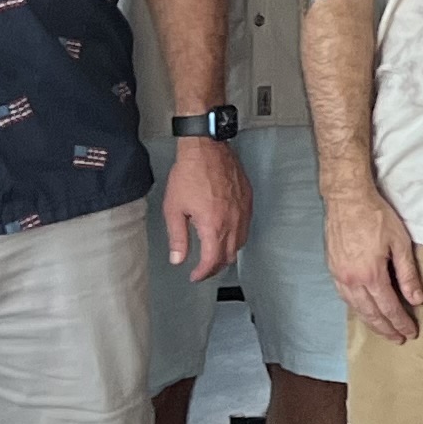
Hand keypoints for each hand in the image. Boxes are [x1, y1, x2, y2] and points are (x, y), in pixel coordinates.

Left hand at [162, 136, 250, 281]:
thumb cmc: (189, 174)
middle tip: (203, 267)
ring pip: (241, 243)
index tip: (195, 276)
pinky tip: (226, 232)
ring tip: (214, 252)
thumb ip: (178, 238)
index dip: (203, 273)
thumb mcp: (174, 209)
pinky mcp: (248, 200)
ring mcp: (243, 211)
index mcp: (213, 226)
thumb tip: (178, 259)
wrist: (207, 148)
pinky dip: (237, 236)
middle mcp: (232, 221)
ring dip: (228, 252)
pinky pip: (246, 226)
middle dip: (215, 266)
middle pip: (229, 256)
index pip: (212, 261)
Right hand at [322, 184, 422, 347]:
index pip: (389, 307)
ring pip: (356, 308)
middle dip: (386, 328)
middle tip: (398, 339)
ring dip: (371, 322)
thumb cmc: (376, 216)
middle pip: (371, 314)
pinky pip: (345, 297)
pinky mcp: (332, 269)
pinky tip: (364, 311)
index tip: (411, 332)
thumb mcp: (400, 243)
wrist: (347, 199)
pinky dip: (357, 308)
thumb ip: (408, 274)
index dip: (401, 322)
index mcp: (370, 275)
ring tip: (384, 330)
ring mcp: (339, 276)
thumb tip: (417, 299)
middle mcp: (352, 280)